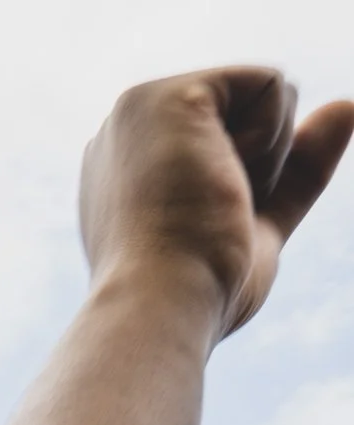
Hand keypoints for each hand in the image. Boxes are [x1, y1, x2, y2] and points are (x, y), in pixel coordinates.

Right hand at [78, 67, 353, 339]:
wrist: (161, 306)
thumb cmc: (197, 289)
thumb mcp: (262, 224)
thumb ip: (295, 170)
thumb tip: (347, 106)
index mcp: (131, 164)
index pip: (228, 138)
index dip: (249, 179)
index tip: (205, 228)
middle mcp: (125, 131)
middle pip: (248, 112)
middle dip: (259, 163)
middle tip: (208, 216)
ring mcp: (140, 108)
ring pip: (265, 95)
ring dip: (268, 154)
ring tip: (209, 198)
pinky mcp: (168, 95)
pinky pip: (270, 84)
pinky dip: (271, 136)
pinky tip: (220, 176)